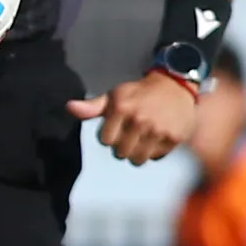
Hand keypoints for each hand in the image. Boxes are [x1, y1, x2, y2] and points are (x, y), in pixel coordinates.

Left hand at [67, 68, 198, 164]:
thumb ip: (93, 106)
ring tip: (142, 139)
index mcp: (122, 108)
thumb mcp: (115, 96)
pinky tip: (157, 138)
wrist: (175, 86)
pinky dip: (155, 151)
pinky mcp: (174, 138)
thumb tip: (69, 107)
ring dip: (138, 153)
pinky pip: (156, 157)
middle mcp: (139, 120)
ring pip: (138, 159)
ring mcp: (158, 130)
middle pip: (121, 153)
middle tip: (131, 135)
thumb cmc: (139, 93)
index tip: (118, 128)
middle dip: (123, 147)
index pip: (106, 141)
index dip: (110, 136)